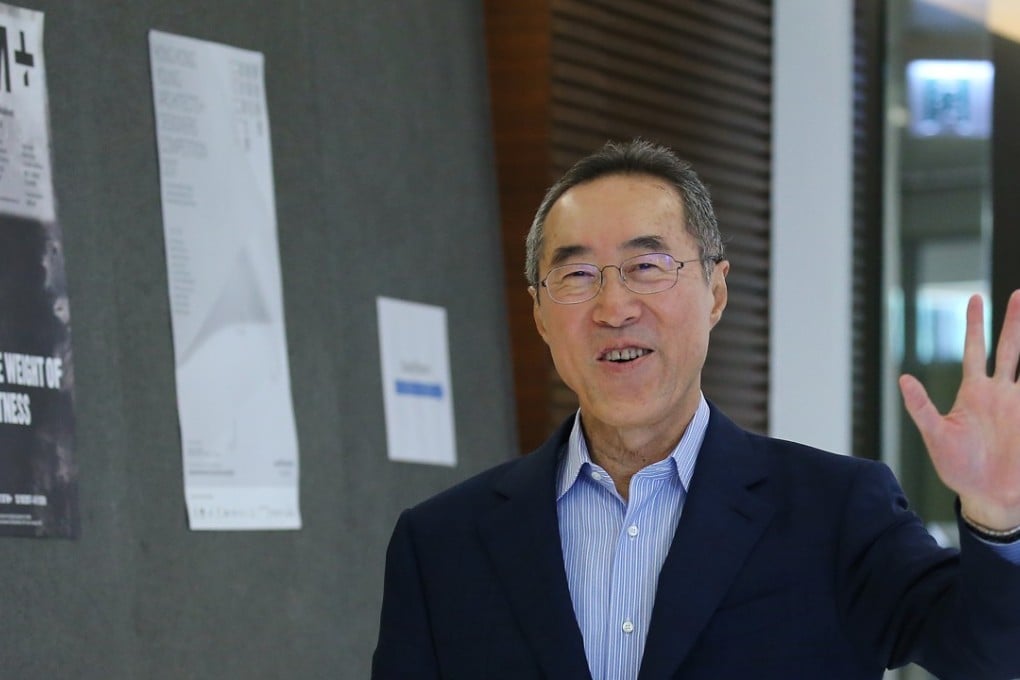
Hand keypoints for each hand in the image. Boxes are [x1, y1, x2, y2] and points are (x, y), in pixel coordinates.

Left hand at [899, 290, 1019, 530]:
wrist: (988, 497)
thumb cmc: (959, 468)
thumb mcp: (936, 436)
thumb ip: (921, 407)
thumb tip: (903, 377)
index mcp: (974, 393)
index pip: (975, 350)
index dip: (975, 325)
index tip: (974, 298)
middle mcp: (1000, 393)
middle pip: (1011, 349)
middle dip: (1014, 321)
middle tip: (1018, 293)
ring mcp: (1019, 406)